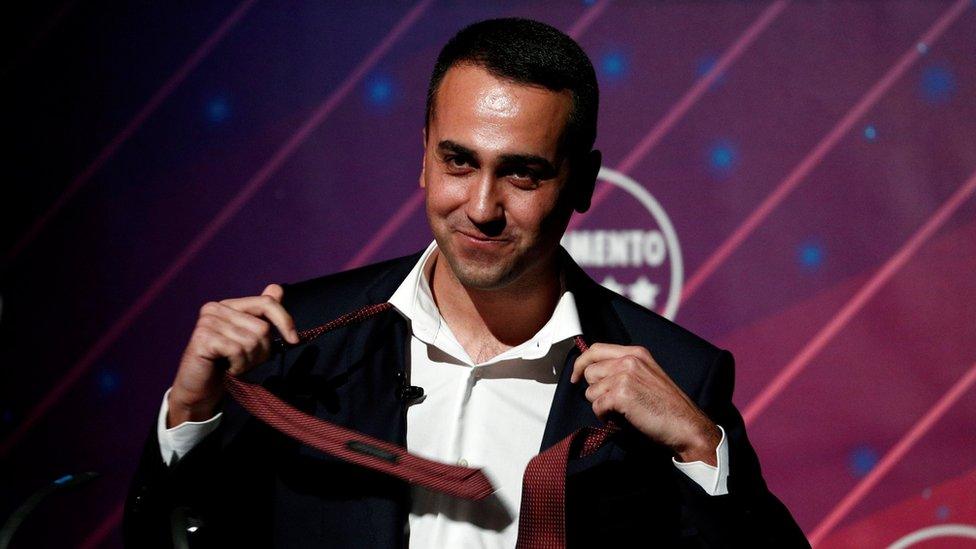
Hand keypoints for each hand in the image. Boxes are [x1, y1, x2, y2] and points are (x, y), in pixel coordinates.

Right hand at [167, 284, 298, 426]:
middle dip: (262, 351)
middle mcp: (216, 308)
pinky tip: (229, 369)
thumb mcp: (250, 339)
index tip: (294, 340)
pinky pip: (238, 351)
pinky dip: (239, 366)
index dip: (285, 321)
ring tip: (235, 365)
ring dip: (250, 361)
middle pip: (262, 327)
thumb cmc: (227, 364)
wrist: (200, 390)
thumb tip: (277, 289)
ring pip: (252, 341)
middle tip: (246, 361)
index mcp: (229, 305)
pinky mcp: (203, 338)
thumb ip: (262, 315)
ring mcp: (208, 322)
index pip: (267, 302)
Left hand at [570, 343, 720, 463]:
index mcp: (636, 353)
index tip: (575, 376)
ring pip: (591, 391)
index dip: (581, 363)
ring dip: (601, 404)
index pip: (596, 349)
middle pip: (590, 372)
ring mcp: (625, 376)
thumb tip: (594, 373)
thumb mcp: (647, 375)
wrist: (686, 424)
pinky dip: (604, 416)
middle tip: (610, 402)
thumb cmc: (667, 406)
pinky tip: (619, 419)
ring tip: (620, 411)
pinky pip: (597, 405)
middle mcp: (629, 360)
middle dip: (595, 390)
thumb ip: (624, 368)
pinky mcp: (621, 395)